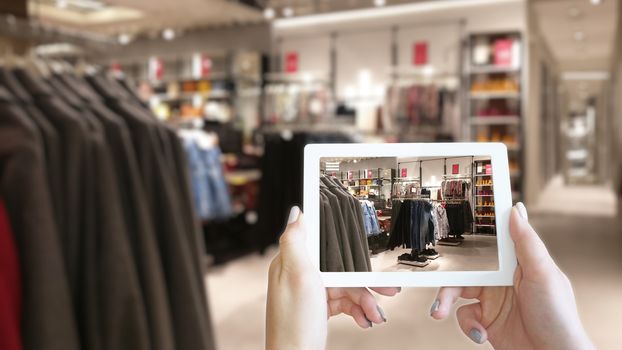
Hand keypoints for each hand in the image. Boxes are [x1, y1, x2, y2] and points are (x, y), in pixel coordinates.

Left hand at [266, 206, 398, 349]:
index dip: (346, 244)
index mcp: (292, 262)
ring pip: (346, 287)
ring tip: (376, 315)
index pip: (323, 242)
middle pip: (340, 268)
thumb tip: (297, 212)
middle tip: (389, 289)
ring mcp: (310, 293)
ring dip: (364, 301)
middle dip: (365, 281)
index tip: (365, 245)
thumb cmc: (294, 323)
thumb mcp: (296, 276)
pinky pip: (344, 302)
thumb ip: (296, 241)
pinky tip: (366, 320)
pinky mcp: (318, 308)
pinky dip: (357, 310)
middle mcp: (300, 275)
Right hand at [430, 203, 593, 348]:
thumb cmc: (558, 317)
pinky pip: (464, 317)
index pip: (488, 245)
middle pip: (464, 271)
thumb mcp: (544, 274)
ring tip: (440, 313)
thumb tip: (515, 210)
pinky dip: (467, 325)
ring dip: (446, 302)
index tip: (450, 228)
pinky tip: (480, 333)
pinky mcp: (485, 323)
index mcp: (516, 265)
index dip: (470, 238)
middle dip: (446, 280)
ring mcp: (493, 303)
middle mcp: (501, 282)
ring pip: (457, 293)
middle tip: (435, 285)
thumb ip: (527, 242)